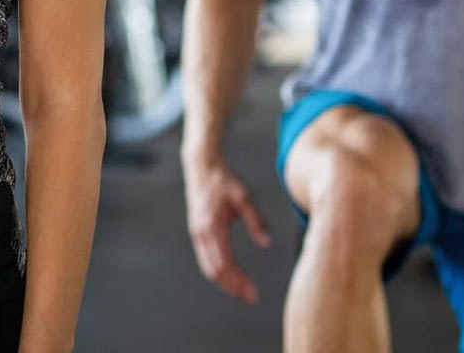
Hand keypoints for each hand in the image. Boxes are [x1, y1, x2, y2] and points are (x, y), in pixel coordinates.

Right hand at [183, 155, 271, 302]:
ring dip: (224, 282)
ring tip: (242, 290)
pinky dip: (217, 272)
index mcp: (213, 226)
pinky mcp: (197, 232)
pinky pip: (205, 259)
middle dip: (232, 287)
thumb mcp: (244, 197)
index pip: (225, 264)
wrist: (201, 166)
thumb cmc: (224, 180)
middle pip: (214, 272)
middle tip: (250, 297)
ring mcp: (196, 234)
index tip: (253, 293)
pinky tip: (230, 275)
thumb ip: (256, 221)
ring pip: (207, 268)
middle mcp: (201, 233)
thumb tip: (267, 244)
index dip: (238, 282)